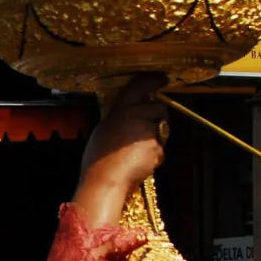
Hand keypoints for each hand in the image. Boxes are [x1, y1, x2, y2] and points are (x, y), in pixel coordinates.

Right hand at [74, 73, 167, 226]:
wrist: (105, 181)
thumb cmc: (98, 160)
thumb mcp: (103, 131)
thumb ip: (119, 119)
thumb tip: (130, 113)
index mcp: (119, 111)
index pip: (138, 87)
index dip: (152, 80)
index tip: (162, 78)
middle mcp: (134, 116)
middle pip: (158, 108)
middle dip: (158, 117)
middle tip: (147, 130)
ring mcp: (147, 132)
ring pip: (162, 129)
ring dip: (156, 137)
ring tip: (136, 152)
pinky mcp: (156, 147)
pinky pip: (160, 148)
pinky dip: (153, 155)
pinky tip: (139, 163)